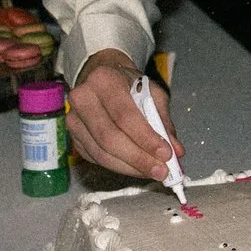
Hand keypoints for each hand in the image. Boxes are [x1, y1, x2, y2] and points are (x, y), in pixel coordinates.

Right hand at [66, 50, 181, 182]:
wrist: (102, 78)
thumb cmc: (129, 84)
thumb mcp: (153, 93)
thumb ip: (163, 121)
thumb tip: (176, 151)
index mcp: (104, 80)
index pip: (124, 116)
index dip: (145, 138)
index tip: (166, 154)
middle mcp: (83, 99)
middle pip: (109, 138)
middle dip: (138, 159)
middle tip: (161, 171)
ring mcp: (74, 120)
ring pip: (101, 153)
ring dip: (130, 168)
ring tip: (152, 172)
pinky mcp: (74, 138)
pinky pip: (96, 159)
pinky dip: (119, 167)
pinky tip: (136, 169)